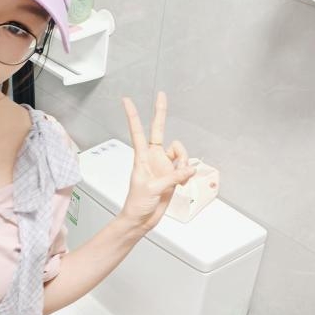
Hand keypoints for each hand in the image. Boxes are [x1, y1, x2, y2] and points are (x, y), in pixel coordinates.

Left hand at [119, 91, 195, 233]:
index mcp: (142, 157)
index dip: (133, 115)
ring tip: (180, 176)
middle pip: (160, 131)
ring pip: (180, 151)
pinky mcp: (173, 175)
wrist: (141, 219)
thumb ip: (172, 177)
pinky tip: (183, 182)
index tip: (127, 100)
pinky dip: (187, 172)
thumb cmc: (137, 203)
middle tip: (162, 95)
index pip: (137, 131)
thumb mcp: (152, 188)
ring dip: (184, 161)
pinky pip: (185, 166)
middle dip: (161, 113)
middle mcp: (153, 157)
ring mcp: (163, 166)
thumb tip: (188, 169)